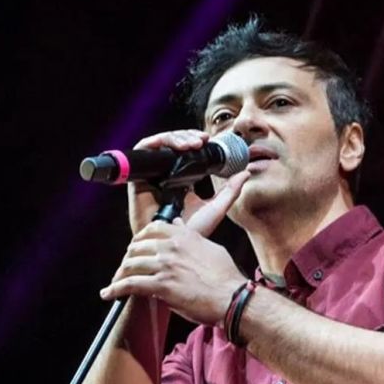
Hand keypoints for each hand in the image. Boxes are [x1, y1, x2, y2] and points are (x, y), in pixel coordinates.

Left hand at [101, 171, 249, 324]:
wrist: (231, 297)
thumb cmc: (226, 277)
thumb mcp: (211, 248)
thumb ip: (192, 238)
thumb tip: (180, 226)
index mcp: (184, 236)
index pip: (153, 228)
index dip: (141, 237)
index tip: (137, 244)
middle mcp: (171, 247)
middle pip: (138, 246)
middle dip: (128, 257)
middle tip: (126, 266)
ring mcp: (165, 265)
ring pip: (131, 264)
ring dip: (120, 274)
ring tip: (115, 281)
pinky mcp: (161, 285)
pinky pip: (130, 284)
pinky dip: (116, 289)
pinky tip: (108, 294)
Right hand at [128, 129, 247, 236]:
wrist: (173, 246)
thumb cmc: (191, 232)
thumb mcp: (216, 208)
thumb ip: (231, 191)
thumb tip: (245, 172)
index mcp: (181, 180)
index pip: (185, 152)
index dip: (194, 141)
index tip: (208, 140)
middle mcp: (165, 175)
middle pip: (173, 145)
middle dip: (186, 137)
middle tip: (201, 141)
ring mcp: (152, 176)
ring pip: (159, 145)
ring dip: (175, 138)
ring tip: (191, 144)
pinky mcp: (138, 178)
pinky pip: (142, 152)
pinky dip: (156, 143)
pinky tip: (172, 146)